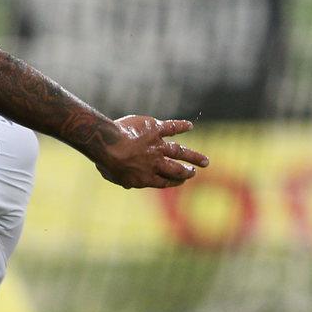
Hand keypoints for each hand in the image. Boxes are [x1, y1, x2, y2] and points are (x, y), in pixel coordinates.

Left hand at [93, 116, 208, 188]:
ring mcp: (157, 146)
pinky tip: (190, 125)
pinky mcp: (156, 129)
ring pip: (180, 152)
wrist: (108, 145)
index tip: (181, 181)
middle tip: (195, 172)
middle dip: (187, 172)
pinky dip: (182, 125)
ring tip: (205, 161)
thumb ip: (123, 181)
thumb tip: (127, 186)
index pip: (164, 182)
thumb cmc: (106, 162)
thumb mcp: (113, 176)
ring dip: (193, 156)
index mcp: (146, 177)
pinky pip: (172, 127)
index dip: (174, 182)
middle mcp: (155, 163)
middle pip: (176, 170)